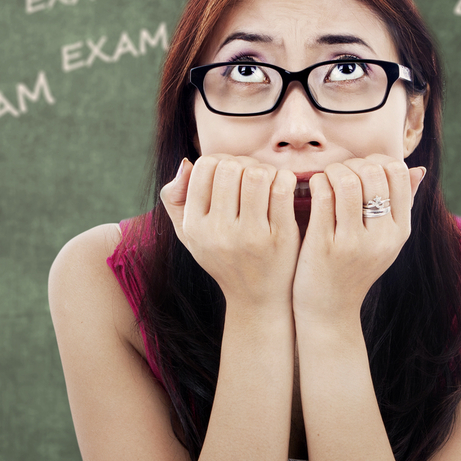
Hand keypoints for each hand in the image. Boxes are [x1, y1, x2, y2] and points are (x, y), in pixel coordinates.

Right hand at [159, 155, 300, 313]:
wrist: (256, 299)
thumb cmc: (222, 257)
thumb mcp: (188, 234)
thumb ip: (176, 198)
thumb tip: (186, 163)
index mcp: (195, 226)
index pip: (204, 167)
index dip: (220, 161)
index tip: (231, 174)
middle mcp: (219, 232)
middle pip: (230, 167)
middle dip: (244, 163)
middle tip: (252, 175)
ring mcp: (250, 236)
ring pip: (257, 174)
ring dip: (265, 170)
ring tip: (267, 181)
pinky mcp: (280, 238)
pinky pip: (282, 188)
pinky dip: (285, 178)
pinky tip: (283, 186)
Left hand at [291, 156, 426, 326]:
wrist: (330, 311)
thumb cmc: (355, 268)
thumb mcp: (386, 241)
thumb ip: (401, 205)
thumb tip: (418, 169)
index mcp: (399, 232)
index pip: (399, 173)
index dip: (377, 161)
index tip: (361, 168)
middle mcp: (381, 238)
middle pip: (373, 173)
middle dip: (352, 164)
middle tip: (339, 172)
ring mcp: (353, 243)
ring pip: (347, 181)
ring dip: (332, 170)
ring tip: (326, 178)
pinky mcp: (324, 246)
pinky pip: (323, 195)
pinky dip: (317, 182)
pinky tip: (314, 188)